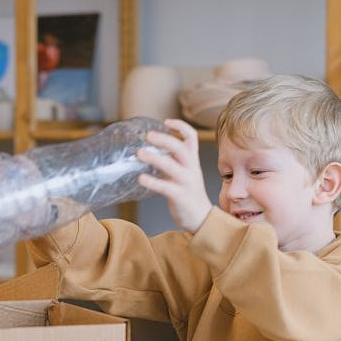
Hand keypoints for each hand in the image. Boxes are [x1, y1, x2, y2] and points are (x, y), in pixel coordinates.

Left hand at [137, 118, 213, 232]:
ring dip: (155, 158)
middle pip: (181, 148)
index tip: (166, 121)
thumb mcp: (183, 173)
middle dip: (164, 139)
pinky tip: (141, 178)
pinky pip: (165, 187)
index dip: (180, 126)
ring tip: (139, 153)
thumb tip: (149, 151)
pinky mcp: (180, 196)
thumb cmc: (188, 194)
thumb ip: (171, 162)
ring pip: (172, 166)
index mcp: (192, 161)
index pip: (191, 137)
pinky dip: (152, 181)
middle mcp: (191, 169)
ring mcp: (186, 183)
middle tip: (148, 135)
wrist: (201, 218)